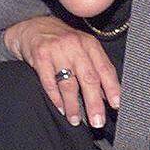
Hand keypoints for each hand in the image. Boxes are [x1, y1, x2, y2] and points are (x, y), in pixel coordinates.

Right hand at [3, 16, 119, 127]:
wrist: (32, 27)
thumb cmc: (61, 42)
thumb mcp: (81, 49)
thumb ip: (95, 69)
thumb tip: (108, 96)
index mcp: (90, 44)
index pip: (105, 69)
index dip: (112, 88)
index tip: (116, 105)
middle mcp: (75, 45)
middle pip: (88, 78)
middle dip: (94, 103)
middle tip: (98, 121)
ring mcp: (57, 50)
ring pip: (69, 83)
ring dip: (73, 105)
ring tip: (76, 120)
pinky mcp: (40, 56)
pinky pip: (49, 82)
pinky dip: (55, 98)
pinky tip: (60, 109)